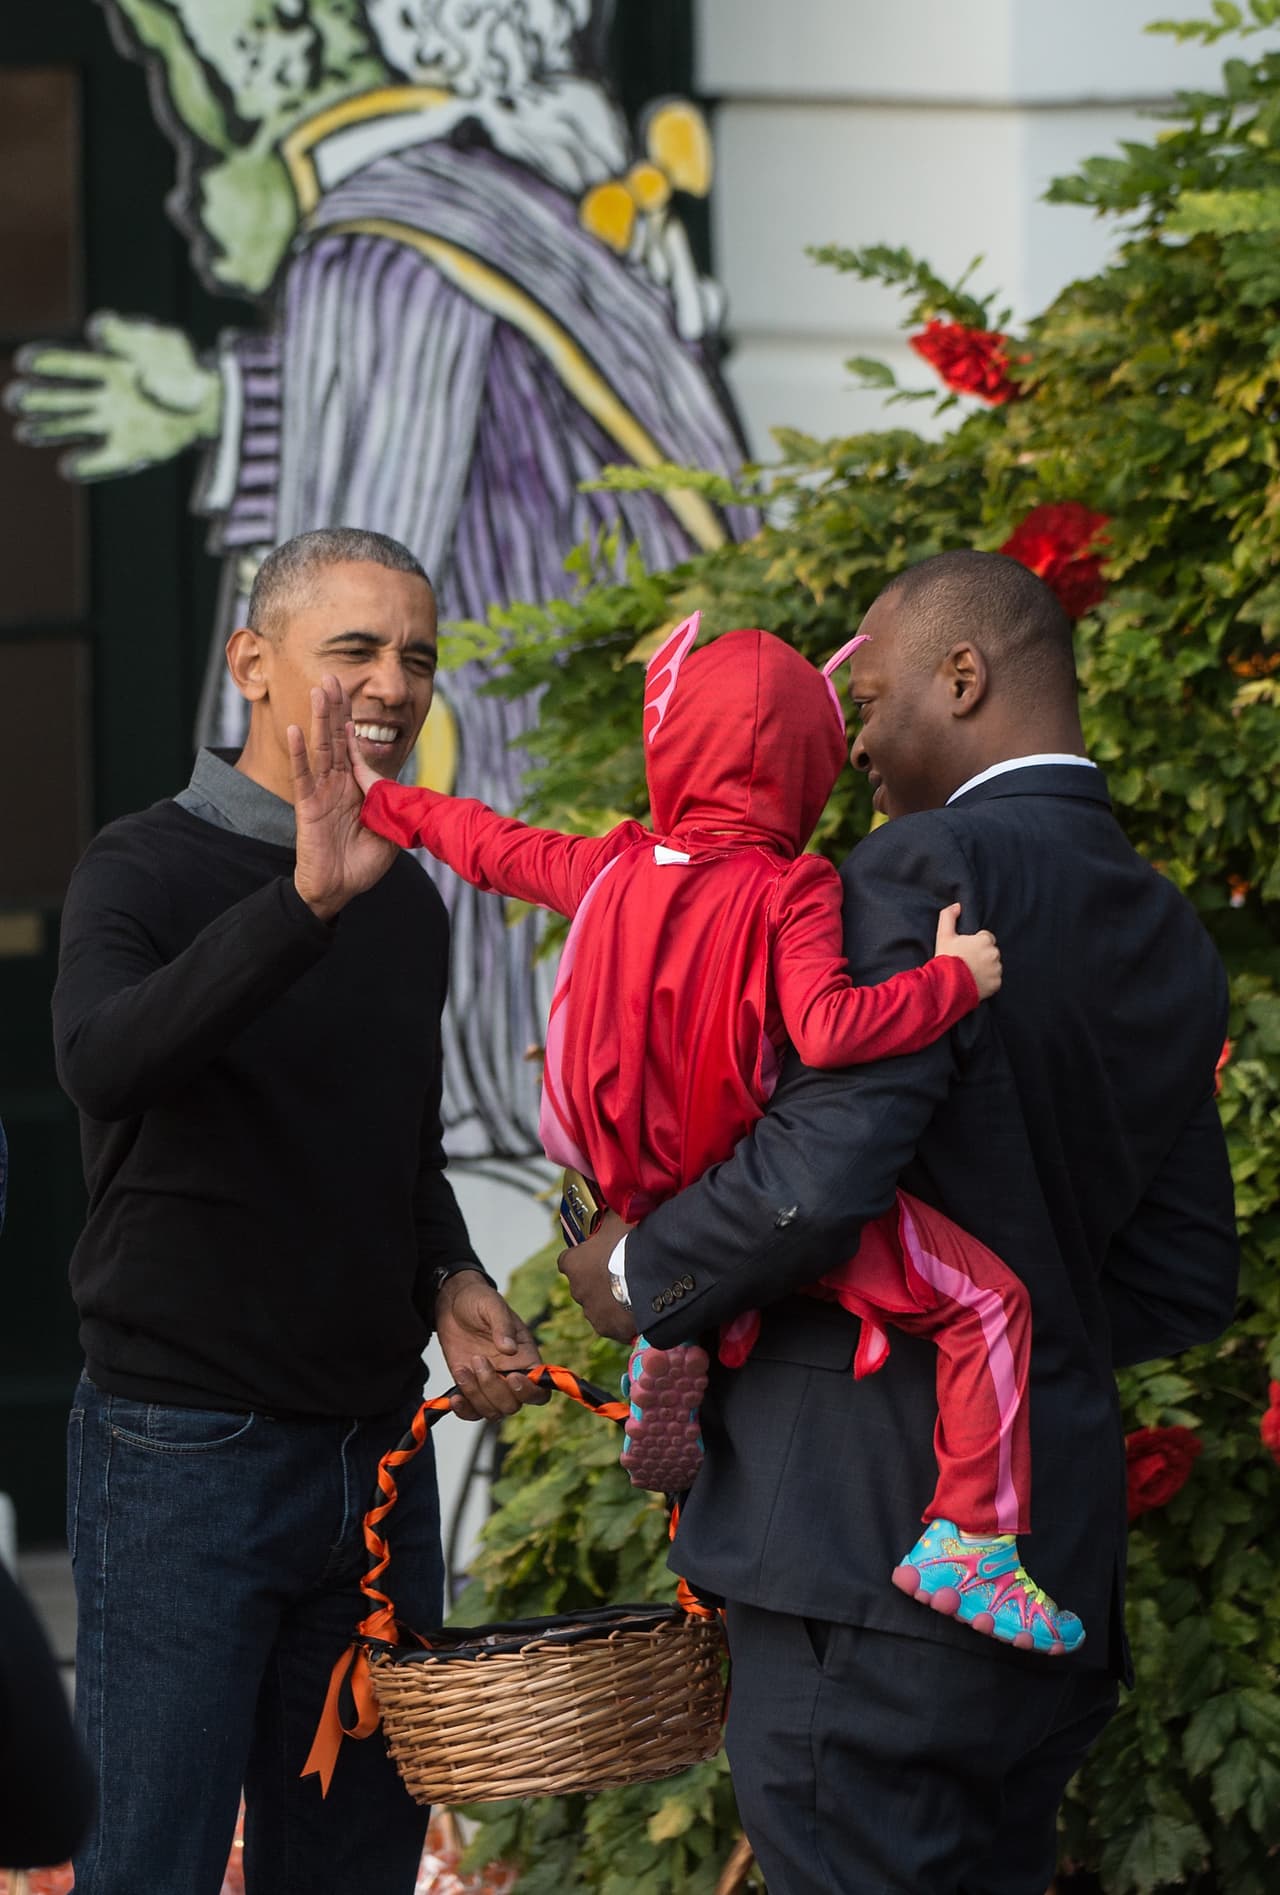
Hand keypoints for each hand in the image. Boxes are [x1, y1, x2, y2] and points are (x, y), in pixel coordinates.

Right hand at [5, 314, 221, 478]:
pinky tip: (69, 467)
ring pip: (75, 427)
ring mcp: (117, 424)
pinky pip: (105, 460)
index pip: (72, 366)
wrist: (211, 402)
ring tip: (23, 432)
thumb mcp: (159, 342)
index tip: (26, 362)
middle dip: (39, 400)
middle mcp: (106, 398)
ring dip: (49, 430)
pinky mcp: (132, 450)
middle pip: (65, 399)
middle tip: (13, 400)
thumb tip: (95, 329)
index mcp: (108, 368)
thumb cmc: (182, 367)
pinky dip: (88, 466)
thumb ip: (127, 336)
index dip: (48, 363)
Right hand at [289, 676, 397, 919]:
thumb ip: (393, 808)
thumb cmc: (362, 865)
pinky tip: (296, 728)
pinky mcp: (308, 806)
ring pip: (321, 748)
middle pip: (336, 739)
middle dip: (335, 708)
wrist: (339, 890)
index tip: (351, 696)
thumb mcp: (389, 834)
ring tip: (318, 689)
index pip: (354, 750)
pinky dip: (299, 752)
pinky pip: (303, 775)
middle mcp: (337, 786)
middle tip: (331, 676)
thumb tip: (400, 787)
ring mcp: (321, 793)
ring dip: (320, 718)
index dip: (353, 724)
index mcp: (356, 790)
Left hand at [433, 1272, 548, 1420]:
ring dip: (476, 1395)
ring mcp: (490, 1384)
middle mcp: (511, 1376)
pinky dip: (464, 1411)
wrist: (452, 1304)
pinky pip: (472, 1413)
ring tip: (463, 1368)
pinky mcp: (470, 1388)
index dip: (529, 1391)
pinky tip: (455, 1397)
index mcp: (526, 1358)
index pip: (539, 1390)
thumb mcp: (491, 1305)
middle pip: (512, 1405)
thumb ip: (502, 1324)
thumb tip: (509, 1348)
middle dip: (494, 1388)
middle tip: (477, 1359)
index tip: (512, 1376)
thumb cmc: (478, 1300)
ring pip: (492, 1411)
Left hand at [558, 1209, 635, 1342]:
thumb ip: (610, 1215)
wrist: (650, 1279)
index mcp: (574, 1264)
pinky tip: (638, 1310)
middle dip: (596, 1281)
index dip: (580, 1258)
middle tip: (619, 1273)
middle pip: (583, 1286)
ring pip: (597, 1307)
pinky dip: (622, 1319)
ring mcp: (592, 1313)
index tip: (595, 1255)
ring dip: (609, 1301)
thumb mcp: (619, 1219)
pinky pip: (613, 1324)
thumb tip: (613, 1197)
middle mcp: (577, 1291)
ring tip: (633, 1293)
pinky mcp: (608, 1330)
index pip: (567, 1261)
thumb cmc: (630, 1244)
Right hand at [934, 902, 1002, 1000]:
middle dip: (981, 955)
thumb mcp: (943, 935)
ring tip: (970, 973)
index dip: (975, 944)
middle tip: (967, 962)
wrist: (946, 986)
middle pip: (990, 952)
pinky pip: (994, 980)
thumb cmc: (945, 959)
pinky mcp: (996, 984)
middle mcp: (994, 954)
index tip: (966, 951)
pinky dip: (987, 981)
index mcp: (985, 940)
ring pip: (994, 966)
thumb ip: (948, 916)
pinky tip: (974, 982)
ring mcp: (996, 970)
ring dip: (985, 968)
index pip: (986, 938)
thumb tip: (957, 906)